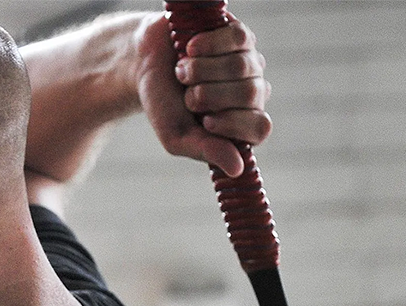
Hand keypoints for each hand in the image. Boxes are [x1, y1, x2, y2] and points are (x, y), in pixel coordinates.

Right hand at [135, 13, 271, 176]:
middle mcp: (252, 95)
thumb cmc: (163, 107)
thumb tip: (238, 169)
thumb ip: (207, 151)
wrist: (144, 65)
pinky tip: (190, 49)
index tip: (206, 121)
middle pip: (250, 95)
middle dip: (209, 96)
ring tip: (182, 73)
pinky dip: (208, 46)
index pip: (260, 129)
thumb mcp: (178, 137)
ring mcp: (249, 63)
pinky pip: (237, 39)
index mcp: (242, 126)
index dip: (234, 124)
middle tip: (187, 96)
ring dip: (202, 71)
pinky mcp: (239, 35)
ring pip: (241, 66)